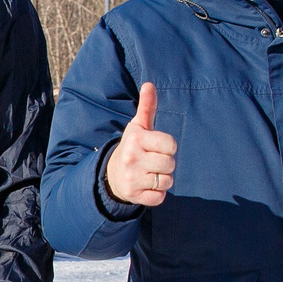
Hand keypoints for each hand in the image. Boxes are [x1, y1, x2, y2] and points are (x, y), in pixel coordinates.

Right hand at [104, 83, 175, 207]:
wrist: (112, 175)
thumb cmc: (132, 147)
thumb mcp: (138, 127)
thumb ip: (147, 107)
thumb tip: (149, 84)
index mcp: (135, 139)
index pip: (171, 145)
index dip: (168, 147)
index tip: (156, 147)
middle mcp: (131, 158)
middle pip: (171, 164)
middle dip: (166, 164)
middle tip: (152, 162)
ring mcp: (132, 178)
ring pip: (167, 181)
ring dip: (163, 179)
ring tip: (150, 173)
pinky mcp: (134, 196)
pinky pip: (160, 198)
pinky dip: (157, 194)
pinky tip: (147, 186)